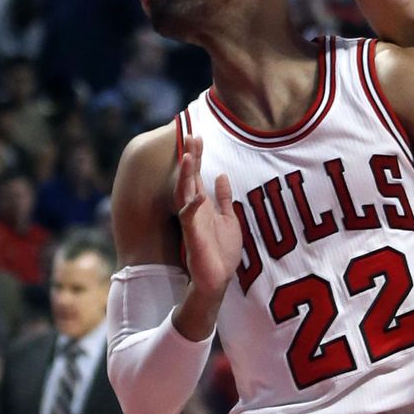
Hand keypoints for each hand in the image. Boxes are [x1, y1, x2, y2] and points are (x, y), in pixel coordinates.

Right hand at [174, 134, 241, 299]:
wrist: (217, 279)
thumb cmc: (221, 251)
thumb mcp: (229, 219)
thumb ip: (224, 198)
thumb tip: (222, 175)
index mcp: (202, 204)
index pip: (198, 174)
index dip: (197, 155)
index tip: (197, 135)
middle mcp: (194, 209)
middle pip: (189, 177)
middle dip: (190, 157)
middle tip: (190, 134)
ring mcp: (192, 221)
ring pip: (185, 193)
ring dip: (187, 175)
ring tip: (188, 156)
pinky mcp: (192, 235)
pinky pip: (190, 217)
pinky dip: (193, 205)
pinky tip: (199, 194)